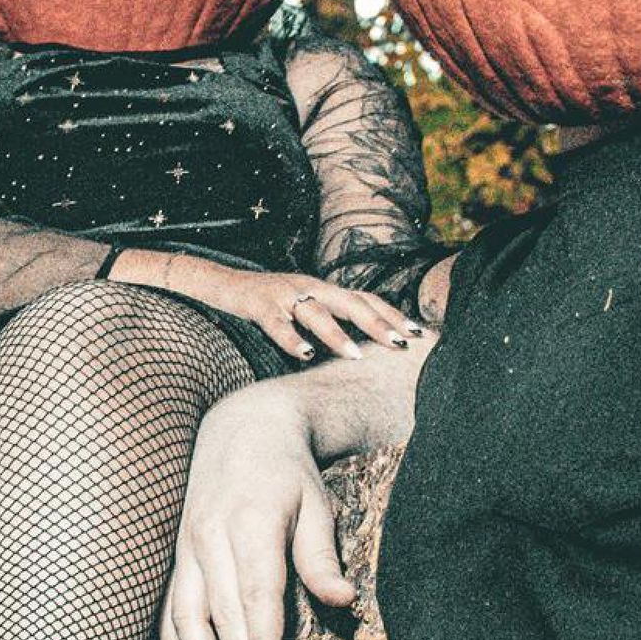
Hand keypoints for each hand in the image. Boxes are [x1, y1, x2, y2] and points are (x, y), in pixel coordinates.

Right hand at [119, 252, 418, 363]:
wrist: (221, 282)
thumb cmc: (268, 302)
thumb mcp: (304, 307)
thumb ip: (331, 320)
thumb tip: (364, 344)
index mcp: (323, 288)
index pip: (366, 299)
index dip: (392, 314)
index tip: (418, 333)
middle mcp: (310, 287)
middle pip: (351, 303)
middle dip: (378, 325)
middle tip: (402, 344)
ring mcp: (285, 294)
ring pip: (317, 313)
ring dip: (338, 336)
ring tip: (358, 358)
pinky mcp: (259, 304)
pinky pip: (277, 323)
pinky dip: (292, 339)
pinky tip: (305, 355)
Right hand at [160, 384, 355, 639]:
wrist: (241, 430)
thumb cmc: (288, 474)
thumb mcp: (316, 505)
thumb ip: (321, 556)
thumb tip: (343, 601)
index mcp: (251, 523)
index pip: (256, 592)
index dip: (260, 639)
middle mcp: (212, 537)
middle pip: (223, 611)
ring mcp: (189, 547)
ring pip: (188, 612)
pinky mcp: (179, 555)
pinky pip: (171, 604)